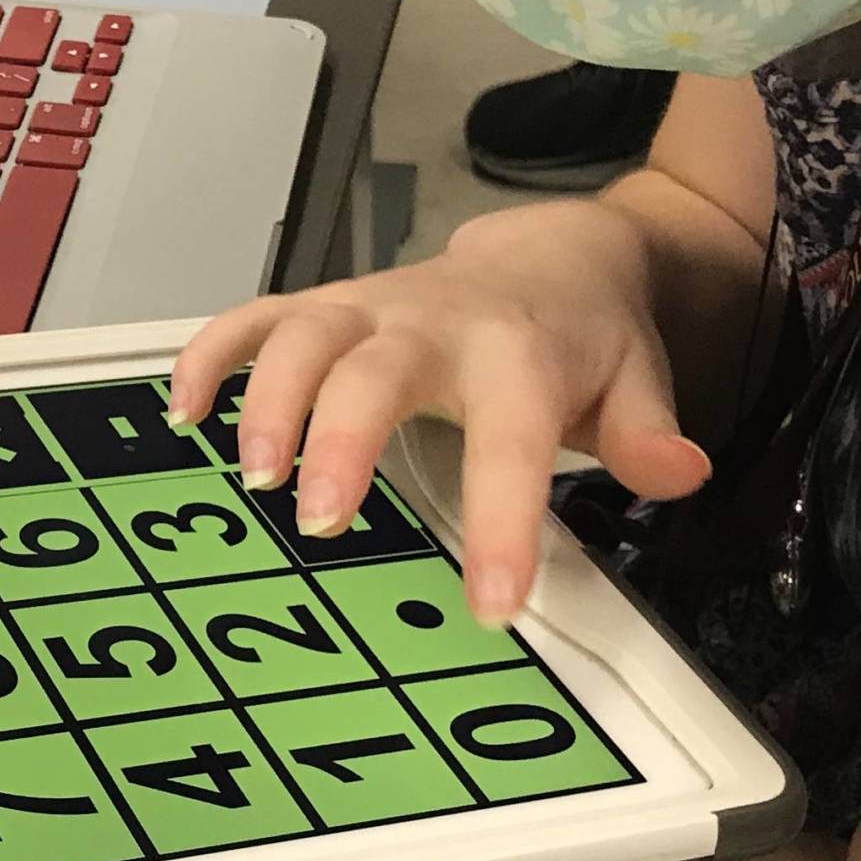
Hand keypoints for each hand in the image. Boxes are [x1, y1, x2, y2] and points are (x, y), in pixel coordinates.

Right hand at [168, 202, 712, 623]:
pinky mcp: (326, 307)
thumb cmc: (582, 341)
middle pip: (376, 370)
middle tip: (320, 520)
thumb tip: (678, 474)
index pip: (513, 442)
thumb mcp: (639, 385)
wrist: (553, 253)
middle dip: (342, 438)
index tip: (490, 607)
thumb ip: (649, 436)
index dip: (502, 524)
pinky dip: (212, 356)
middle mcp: (436, 325)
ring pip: (305, 335)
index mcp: (521, 358)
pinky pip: (255, 318)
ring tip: (250, 477)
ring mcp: (371, 310)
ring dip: (268, 400)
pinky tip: (182, 411)